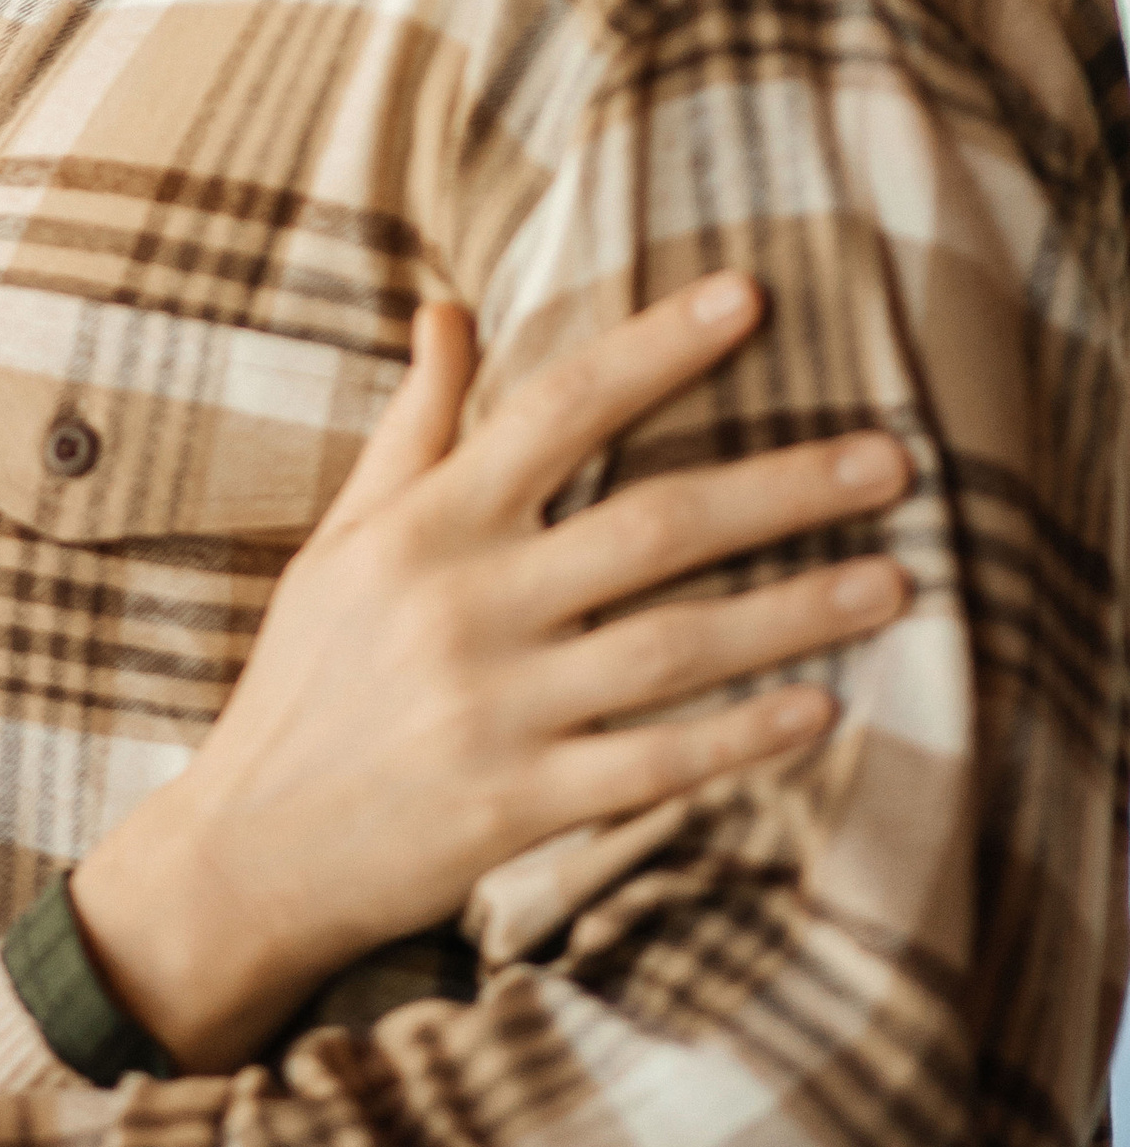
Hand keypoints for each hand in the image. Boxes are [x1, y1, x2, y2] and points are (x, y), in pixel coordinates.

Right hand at [69, 272, 911, 1071]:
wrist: (251, 847)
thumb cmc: (309, 678)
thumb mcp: (343, 540)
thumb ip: (414, 428)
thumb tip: (448, 310)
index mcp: (423, 526)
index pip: (556, 409)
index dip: (655, 350)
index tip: (749, 299)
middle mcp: (463, 604)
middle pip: (651, 526)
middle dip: (781, 487)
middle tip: (890, 461)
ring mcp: (494, 708)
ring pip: (674, 647)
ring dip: (795, 612)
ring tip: (894, 581)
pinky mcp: (517, 804)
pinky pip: (655, 764)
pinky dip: (740, 737)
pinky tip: (820, 708)